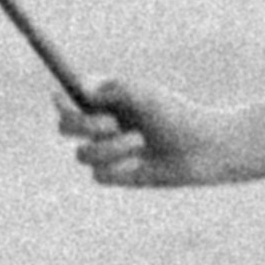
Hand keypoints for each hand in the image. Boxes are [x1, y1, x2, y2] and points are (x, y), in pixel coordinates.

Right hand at [65, 75, 217, 188]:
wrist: (202, 149)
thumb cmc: (176, 116)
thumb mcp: (144, 95)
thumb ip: (112, 89)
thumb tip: (81, 91)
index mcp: (105, 100)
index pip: (68, 99)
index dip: (62, 100)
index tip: (69, 101)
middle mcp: (101, 125)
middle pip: (65, 127)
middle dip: (83, 126)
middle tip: (110, 123)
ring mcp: (107, 151)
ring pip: (83, 155)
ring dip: (110, 148)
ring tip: (139, 142)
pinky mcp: (116, 175)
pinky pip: (100, 175)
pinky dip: (119, 168)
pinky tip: (140, 163)